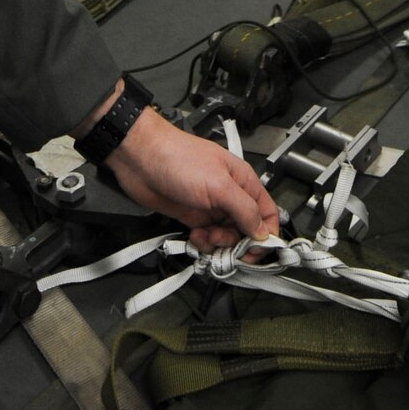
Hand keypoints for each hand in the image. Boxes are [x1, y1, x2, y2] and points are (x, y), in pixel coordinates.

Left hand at [103, 108, 279, 249]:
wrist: (141, 159)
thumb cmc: (180, 161)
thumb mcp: (219, 186)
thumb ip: (244, 209)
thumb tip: (262, 232)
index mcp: (243, 182)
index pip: (267, 212)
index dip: (266, 234)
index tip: (257, 250)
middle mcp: (230, 195)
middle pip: (247, 229)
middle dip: (238, 242)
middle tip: (223, 243)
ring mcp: (211, 207)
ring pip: (226, 236)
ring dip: (218, 244)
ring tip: (205, 236)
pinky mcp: (192, 216)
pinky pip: (206, 238)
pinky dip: (203, 243)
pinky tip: (194, 236)